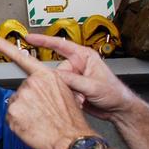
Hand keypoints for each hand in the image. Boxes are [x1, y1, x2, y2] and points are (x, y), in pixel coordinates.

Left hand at [0, 37, 92, 148]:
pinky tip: (31, 126)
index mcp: (46, 76)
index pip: (22, 58)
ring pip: (16, 103)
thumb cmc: (71, 120)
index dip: (4, 46)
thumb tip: (39, 88)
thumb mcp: (66, 93)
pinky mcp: (13, 112)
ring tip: (39, 120)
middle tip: (42, 112)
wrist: (71, 139)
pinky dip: (18, 123)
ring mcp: (21, 97)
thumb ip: (49, 85)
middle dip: (28, 100)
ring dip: (23, 111)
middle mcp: (31, 83)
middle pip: (21, 89)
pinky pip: (10, 116)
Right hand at [16, 34, 137, 120]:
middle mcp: (78, 65)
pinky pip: (61, 90)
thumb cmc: (115, 93)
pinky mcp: (73, 88)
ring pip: (57, 82)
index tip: (29, 38)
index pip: (60, 45)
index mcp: (84, 56)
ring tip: (80, 98)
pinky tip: (78, 101)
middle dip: (61, 82)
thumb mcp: (93, 85)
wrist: (119, 110)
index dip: (43, 40)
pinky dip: (66, 97)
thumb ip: (72, 80)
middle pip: (56, 70)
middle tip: (73, 91)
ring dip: (66, 92)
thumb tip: (54, 77)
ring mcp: (75, 77)